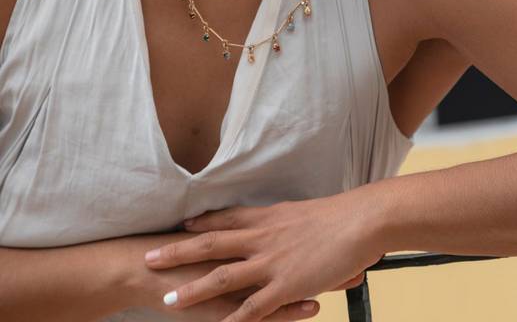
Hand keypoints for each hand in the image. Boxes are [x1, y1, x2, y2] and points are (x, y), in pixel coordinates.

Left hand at [143, 187, 383, 321]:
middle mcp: (262, 238)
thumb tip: (281, 225)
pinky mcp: (285, 286)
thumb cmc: (339, 216)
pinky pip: (253, 308)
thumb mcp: (303, 213)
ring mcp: (271, 263)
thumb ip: (286, 223)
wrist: (359, 221)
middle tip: (149, 258)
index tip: (181, 226)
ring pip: (222, 277)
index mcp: (267, 217)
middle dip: (178, 253)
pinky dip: (232, 321)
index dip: (201, 224)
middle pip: (211, 244)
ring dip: (193, 291)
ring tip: (167, 301)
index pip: (225, 218)